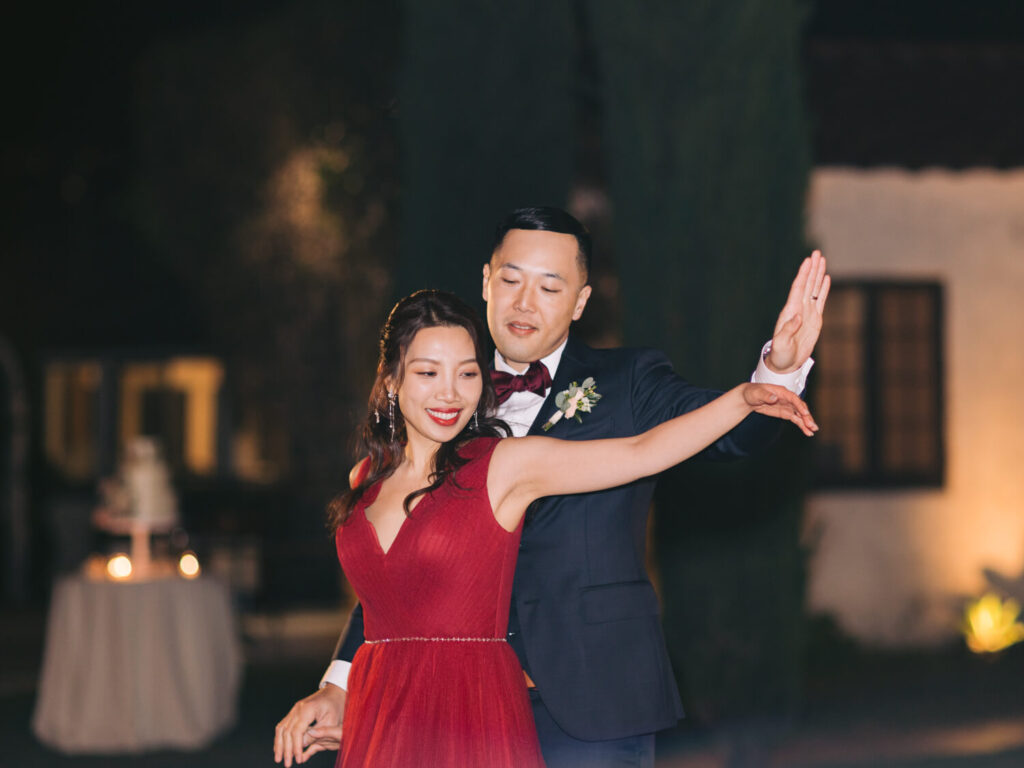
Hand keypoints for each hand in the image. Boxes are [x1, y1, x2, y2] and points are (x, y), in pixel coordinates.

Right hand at [274, 684, 346, 765]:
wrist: (335, 692)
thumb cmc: (336, 706)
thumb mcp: (331, 721)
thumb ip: (317, 733)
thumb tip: (301, 745)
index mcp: (307, 709)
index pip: (296, 732)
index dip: (296, 747)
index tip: (297, 760)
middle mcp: (298, 708)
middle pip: (286, 731)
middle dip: (286, 750)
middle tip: (287, 764)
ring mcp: (294, 709)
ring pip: (281, 728)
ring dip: (279, 745)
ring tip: (279, 759)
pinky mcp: (294, 712)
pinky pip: (284, 725)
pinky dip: (280, 738)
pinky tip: (280, 748)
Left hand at [743, 383, 817, 436]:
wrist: (748, 398)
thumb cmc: (753, 392)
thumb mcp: (757, 393)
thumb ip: (765, 395)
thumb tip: (773, 398)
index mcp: (781, 391)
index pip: (793, 398)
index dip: (800, 406)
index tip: (805, 413)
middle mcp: (787, 398)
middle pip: (800, 407)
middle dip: (806, 416)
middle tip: (811, 425)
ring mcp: (787, 406)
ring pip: (800, 414)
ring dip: (807, 422)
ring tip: (812, 431)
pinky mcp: (785, 413)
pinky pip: (796, 419)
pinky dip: (801, 425)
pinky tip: (807, 431)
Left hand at [766, 250, 829, 372]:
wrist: (785, 363)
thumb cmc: (780, 354)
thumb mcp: (781, 343)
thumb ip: (788, 330)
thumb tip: (797, 317)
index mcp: (790, 312)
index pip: (798, 288)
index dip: (803, 274)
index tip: (807, 261)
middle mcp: (798, 308)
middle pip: (807, 284)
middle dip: (812, 268)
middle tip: (817, 253)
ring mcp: (807, 312)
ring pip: (814, 289)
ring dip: (818, 274)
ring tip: (822, 260)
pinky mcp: (815, 319)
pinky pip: (821, 300)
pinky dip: (824, 289)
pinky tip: (826, 278)